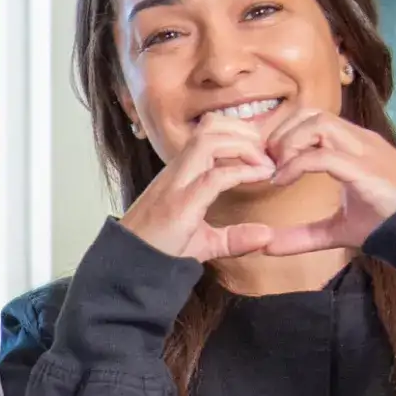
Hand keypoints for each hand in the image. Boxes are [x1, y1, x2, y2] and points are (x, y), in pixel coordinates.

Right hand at [118, 113, 280, 260]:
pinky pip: (216, 176)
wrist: (128, 269)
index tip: (263, 154)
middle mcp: (177, 172)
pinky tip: (260, 178)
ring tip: (263, 164)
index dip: (239, 133)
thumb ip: (234, 237)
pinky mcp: (181, 204)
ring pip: (210, 140)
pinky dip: (244, 172)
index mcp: (180, 175)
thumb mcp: (204, 243)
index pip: (208, 132)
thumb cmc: (159, 253)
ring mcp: (177, 185)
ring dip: (243, 146)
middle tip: (267, 154)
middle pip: (210, 126)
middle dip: (244, 131)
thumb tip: (266, 236)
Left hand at [253, 109, 395, 254]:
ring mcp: (363, 151)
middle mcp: (357, 140)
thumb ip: (303, 235)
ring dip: (288, 143)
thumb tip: (267, 247)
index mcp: (352, 146)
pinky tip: (283, 182)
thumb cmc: (386, 223)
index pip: (312, 118)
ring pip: (318, 123)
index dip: (283, 134)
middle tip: (268, 164)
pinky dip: (297, 165)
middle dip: (281, 134)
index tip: (267, 164)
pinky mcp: (365, 169)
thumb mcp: (336, 229)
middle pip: (310, 113)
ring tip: (277, 171)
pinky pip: (324, 155)